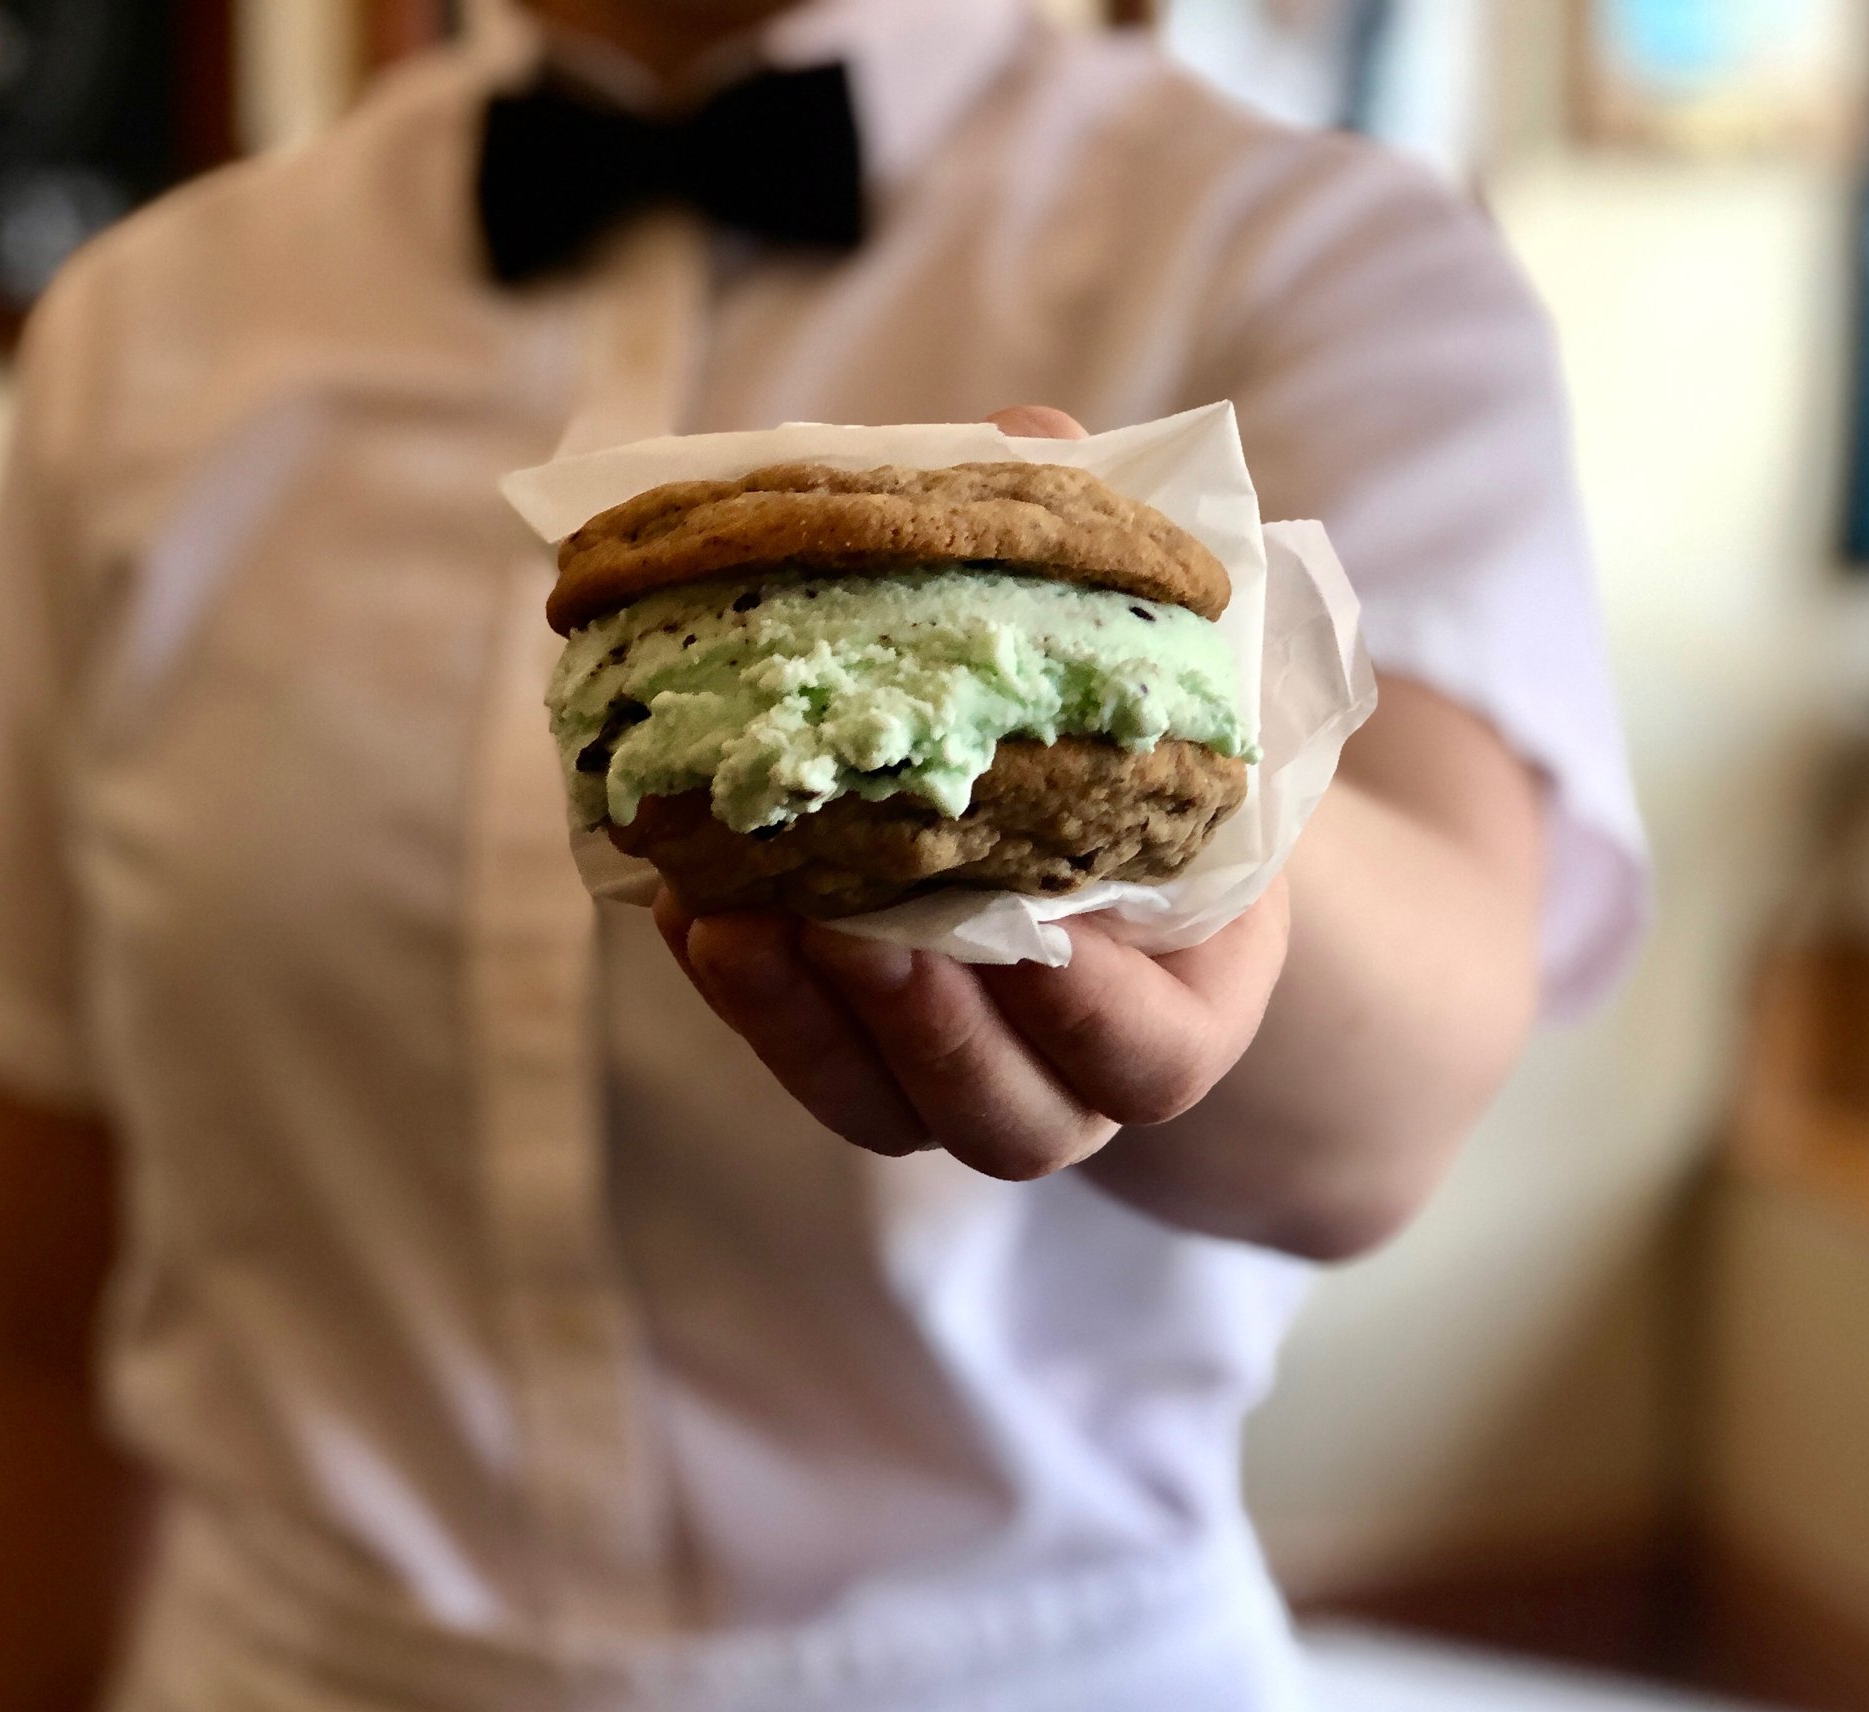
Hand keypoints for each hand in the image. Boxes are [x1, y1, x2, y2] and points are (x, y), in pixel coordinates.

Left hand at [649, 403, 1288, 1182]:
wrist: (1091, 832)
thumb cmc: (1137, 748)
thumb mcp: (1157, 671)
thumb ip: (1109, 577)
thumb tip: (1024, 439)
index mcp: (1182, 1010)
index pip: (1149, 1057)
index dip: (1091, 1012)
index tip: (1036, 936)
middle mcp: (1070, 1077)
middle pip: (1007, 1116)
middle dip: (925, 1032)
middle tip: (853, 930)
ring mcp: (953, 1082)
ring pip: (880, 1107)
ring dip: (801, 1023)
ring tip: (732, 917)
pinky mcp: (852, 1056)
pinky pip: (798, 1058)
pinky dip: (742, 990)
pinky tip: (686, 900)